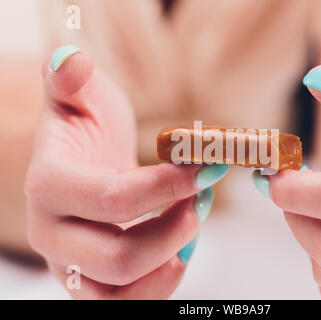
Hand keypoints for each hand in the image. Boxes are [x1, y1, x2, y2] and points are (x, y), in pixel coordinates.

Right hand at [25, 46, 228, 298]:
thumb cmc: (89, 129)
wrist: (85, 162)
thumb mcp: (81, 97)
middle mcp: (51, 234)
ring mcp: (70, 263)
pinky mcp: (91, 280)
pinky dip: (160, 284)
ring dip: (170, 258)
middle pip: (120, 257)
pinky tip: (181, 251)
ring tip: (193, 221)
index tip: (208, 164)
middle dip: (176, 228)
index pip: (115, 199)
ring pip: (121, 290)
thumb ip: (70, 80)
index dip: (171, 185)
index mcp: (49, 185)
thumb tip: (72, 59)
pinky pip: (124, 304)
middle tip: (203, 197)